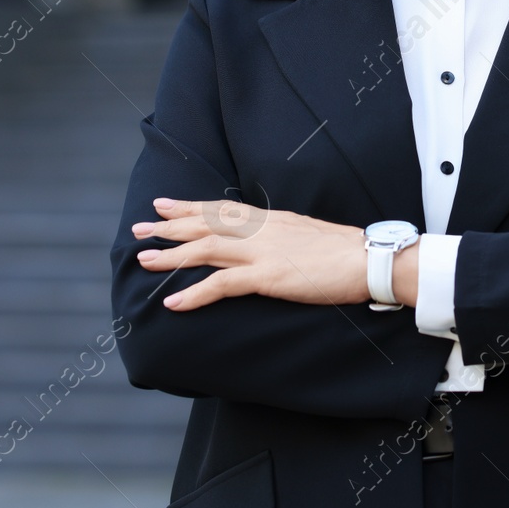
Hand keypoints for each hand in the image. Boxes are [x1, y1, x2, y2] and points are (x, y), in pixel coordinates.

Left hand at [132, 198, 372, 310]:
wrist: (369, 259)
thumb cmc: (348, 252)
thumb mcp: (309, 235)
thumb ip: (285, 236)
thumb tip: (273, 242)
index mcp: (273, 219)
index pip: (222, 209)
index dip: (190, 206)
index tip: (164, 204)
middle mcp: (263, 230)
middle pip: (206, 224)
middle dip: (169, 226)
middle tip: (139, 228)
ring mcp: (263, 252)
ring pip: (206, 248)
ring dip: (172, 255)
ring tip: (144, 261)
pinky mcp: (268, 277)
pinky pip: (222, 284)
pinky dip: (194, 293)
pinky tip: (173, 303)